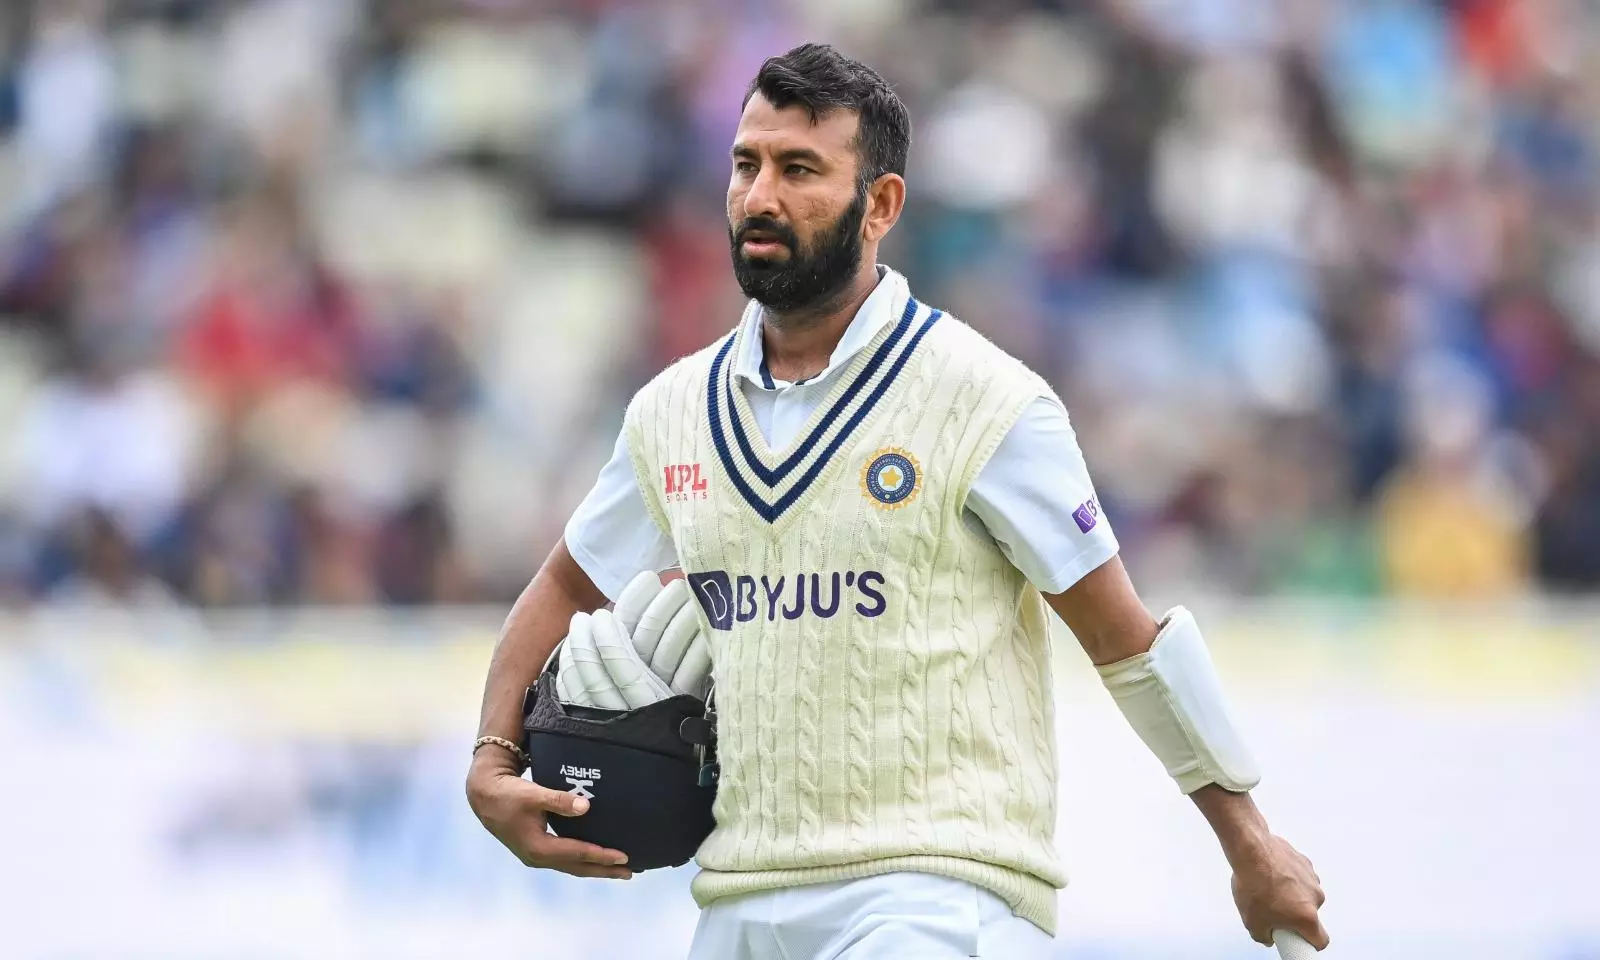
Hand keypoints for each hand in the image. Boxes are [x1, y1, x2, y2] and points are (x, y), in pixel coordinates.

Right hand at [465, 748, 632, 878]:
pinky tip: (595, 858)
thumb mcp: (533, 794)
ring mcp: (536, 856)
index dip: (601, 856)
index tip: (624, 857)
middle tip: (631, 871)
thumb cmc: (508, 793)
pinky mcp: (536, 850)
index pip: (577, 853)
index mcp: (538, 847)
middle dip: (604, 870)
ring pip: (572, 866)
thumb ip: (559, 800)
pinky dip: (583, 860)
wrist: (484, 797)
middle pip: (578, 867)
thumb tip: (587, 807)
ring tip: (619, 869)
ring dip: (595, 868)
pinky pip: (565, 860)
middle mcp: (538, 857)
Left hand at [1230, 834, 1327, 949]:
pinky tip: (1272, 874)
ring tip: (1269, 888)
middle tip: (1274, 911)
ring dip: (1292, 895)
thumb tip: (1268, 937)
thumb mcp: (1252, 922)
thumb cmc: (1253, 884)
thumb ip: (1263, 937)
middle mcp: (1315, 897)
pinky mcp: (1305, 862)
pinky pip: (1300, 877)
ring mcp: (1312, 878)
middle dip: (1295, 916)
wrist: (1250, 851)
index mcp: (1307, 917)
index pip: (1321, 940)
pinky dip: (1289, 878)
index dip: (1309, 944)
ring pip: (1305, 894)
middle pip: (1310, 915)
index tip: (1299, 940)